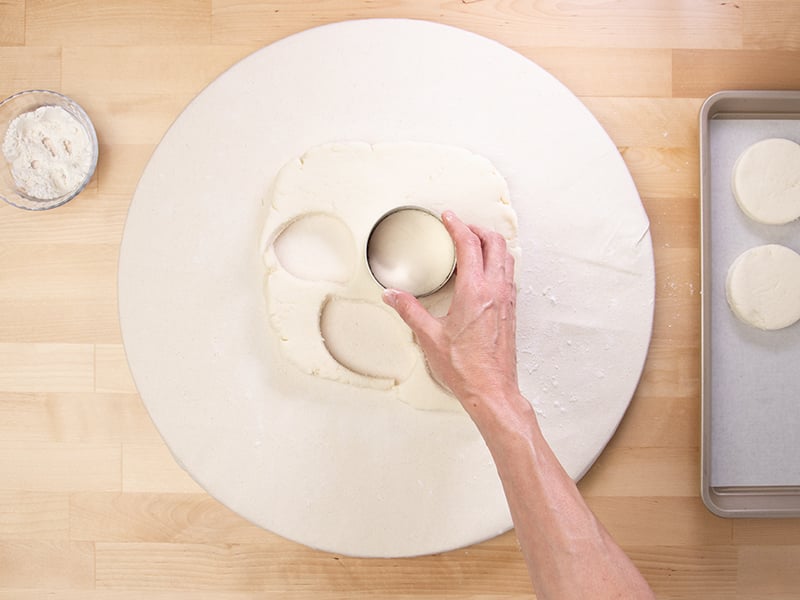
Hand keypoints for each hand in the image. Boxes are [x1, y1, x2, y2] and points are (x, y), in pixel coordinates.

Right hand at [382, 210, 519, 417]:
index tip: (448, 217)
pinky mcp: (511, 311)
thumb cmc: (466, 368)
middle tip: (461, 227)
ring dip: (491, 243)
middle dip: (477, 229)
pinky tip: (484, 271)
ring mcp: (507, 300)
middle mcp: (496, 291)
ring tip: (474, 243)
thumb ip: (409, 310)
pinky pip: (508, 274)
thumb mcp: (430, 337)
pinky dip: (498, 261)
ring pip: (507, 257)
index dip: (458, 226)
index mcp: (475, 292)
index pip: (469, 245)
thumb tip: (392, 295)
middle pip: (495, 243)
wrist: (492, 390)